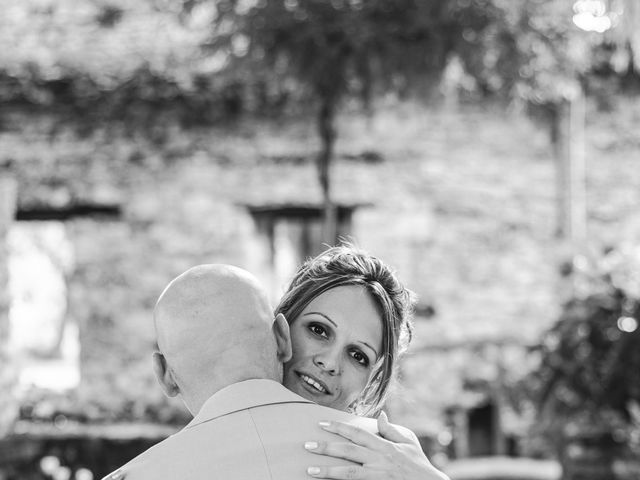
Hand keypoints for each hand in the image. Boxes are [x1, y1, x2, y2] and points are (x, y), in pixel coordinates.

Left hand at [304, 412, 449, 479]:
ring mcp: (377, 476)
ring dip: (327, 470)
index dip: (338, 427)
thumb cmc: (419, 465)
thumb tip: (381, 415)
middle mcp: (379, 460)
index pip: (357, 433)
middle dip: (326, 447)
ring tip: (310, 469)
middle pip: (347, 451)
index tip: (322, 424)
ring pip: (348, 473)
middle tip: (307, 445)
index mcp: (384, 446)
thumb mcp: (408, 442)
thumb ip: (392, 430)